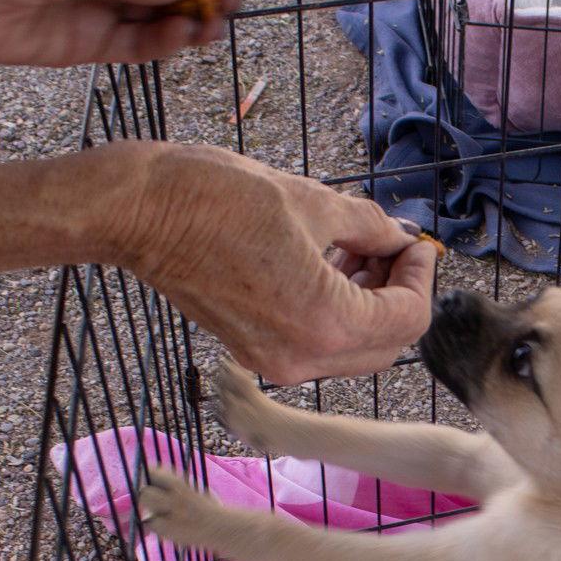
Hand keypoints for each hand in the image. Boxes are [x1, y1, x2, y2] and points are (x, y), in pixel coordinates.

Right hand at [115, 143, 435, 382]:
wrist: (139, 213)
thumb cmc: (215, 199)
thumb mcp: (313, 202)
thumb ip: (370, 226)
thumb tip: (399, 237)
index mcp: (324, 324)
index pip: (409, 318)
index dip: (420, 275)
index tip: (415, 242)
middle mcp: (302, 358)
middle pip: (387, 344)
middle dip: (399, 294)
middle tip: (392, 246)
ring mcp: (274, 360)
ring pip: (353, 349)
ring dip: (369, 303)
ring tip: (359, 248)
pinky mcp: (253, 350)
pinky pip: (317, 344)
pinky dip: (335, 311)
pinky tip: (328, 264)